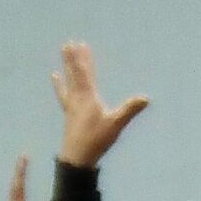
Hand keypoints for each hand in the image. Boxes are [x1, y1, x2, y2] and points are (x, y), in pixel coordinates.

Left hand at [0, 159, 47, 200]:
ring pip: (15, 187)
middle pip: (17, 182)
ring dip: (20, 175)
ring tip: (23, 164)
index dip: (22, 171)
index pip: (20, 185)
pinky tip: (21, 183)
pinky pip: (16, 194)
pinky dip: (19, 185)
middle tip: (24, 156)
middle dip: (21, 169)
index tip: (24, 158)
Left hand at [50, 42, 149, 168]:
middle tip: (69, 43)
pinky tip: (55, 77)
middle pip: (75, 74)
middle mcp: (77, 98)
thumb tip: (146, 98)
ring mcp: (71, 105)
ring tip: (64, 53)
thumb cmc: (96, 139)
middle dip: (73, 59)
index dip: (82, 59)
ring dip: (67, 67)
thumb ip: (129, 110)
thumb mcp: (116, 124)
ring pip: (69, 81)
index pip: (84, 74)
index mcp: (88, 98)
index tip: (79, 44)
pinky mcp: (69, 112)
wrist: (77, 156)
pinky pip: (63, 93)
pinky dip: (59, 84)